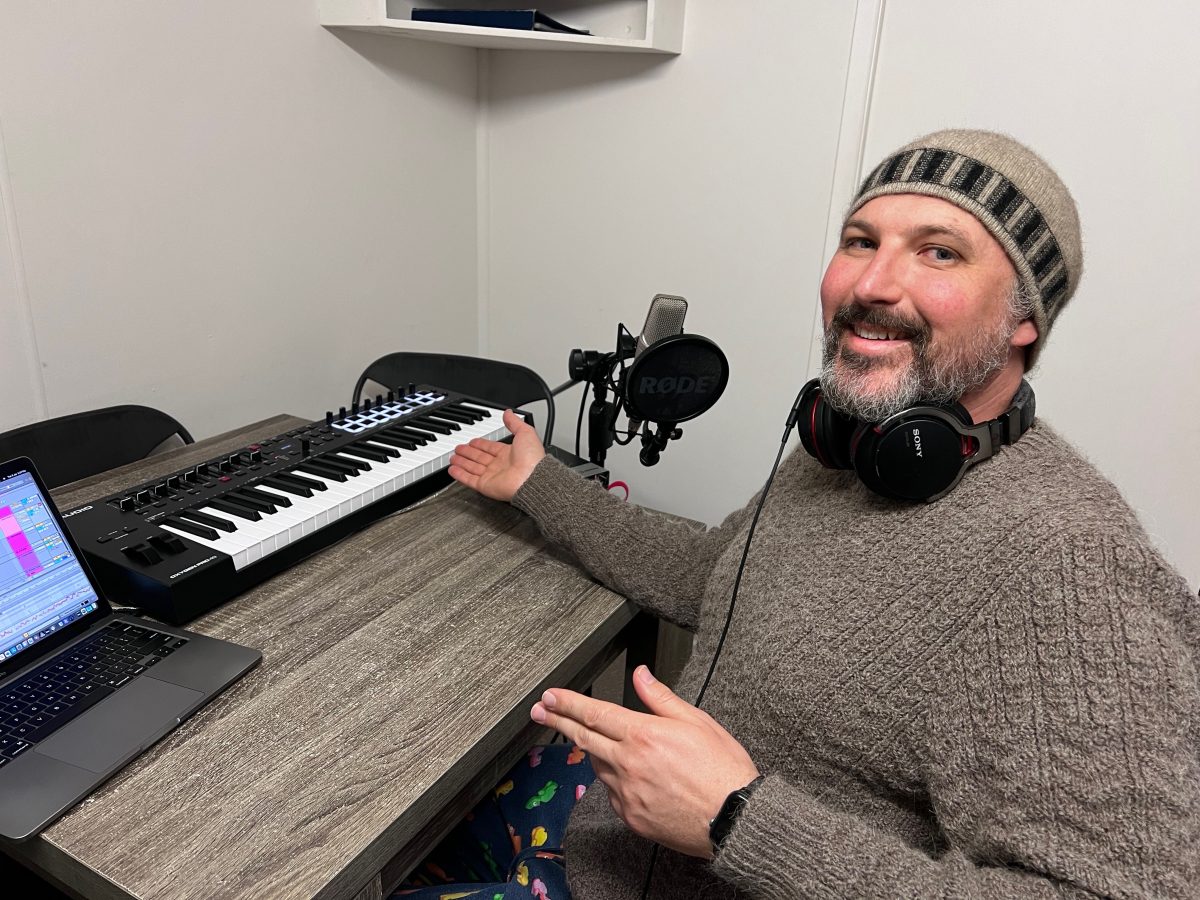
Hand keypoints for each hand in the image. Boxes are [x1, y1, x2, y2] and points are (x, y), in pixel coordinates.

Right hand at [448, 409, 545, 501]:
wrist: (532, 478)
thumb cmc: (532, 459)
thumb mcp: (525, 433)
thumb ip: (514, 423)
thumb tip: (509, 413)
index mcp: (509, 454)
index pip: (491, 448)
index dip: (480, 444)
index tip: (472, 441)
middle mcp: (500, 465)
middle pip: (479, 458)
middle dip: (468, 453)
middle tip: (458, 448)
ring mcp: (492, 476)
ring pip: (472, 468)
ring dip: (462, 463)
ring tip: (453, 458)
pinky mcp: (485, 485)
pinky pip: (469, 480)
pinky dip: (460, 475)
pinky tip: (453, 470)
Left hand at [530, 666, 758, 858]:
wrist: (734, 819)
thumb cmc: (722, 770)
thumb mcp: (696, 721)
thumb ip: (660, 698)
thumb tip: (640, 675)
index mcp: (643, 736)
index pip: (594, 713)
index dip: (568, 703)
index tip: (549, 696)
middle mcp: (629, 765)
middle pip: (584, 738)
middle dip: (558, 721)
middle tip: (539, 712)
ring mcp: (627, 794)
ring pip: (598, 766)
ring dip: (594, 750)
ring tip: (604, 742)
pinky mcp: (632, 817)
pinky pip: (612, 793)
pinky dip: (614, 779)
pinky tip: (630, 775)